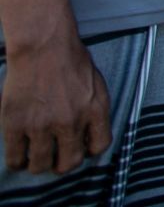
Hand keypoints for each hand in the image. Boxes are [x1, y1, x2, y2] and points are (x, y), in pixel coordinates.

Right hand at [2, 38, 110, 173]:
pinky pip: (15, 158)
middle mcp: (71, 121)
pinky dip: (17, 162)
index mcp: (95, 111)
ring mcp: (42, 125)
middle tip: (55, 162)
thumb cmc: (71, 60)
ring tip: (35, 159)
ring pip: (40, 164)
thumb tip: (90, 135)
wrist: (43, 46)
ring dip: (38, 165)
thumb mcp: (96, 84)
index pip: (99, 146)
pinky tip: (19, 157)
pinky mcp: (16, 124)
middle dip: (62, 166)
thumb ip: (95, 110)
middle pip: (69, 162)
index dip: (88, 152)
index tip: (80, 151)